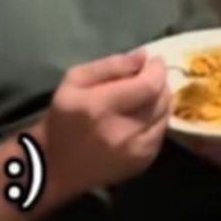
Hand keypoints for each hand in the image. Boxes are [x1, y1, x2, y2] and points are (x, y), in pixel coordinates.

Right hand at [43, 50, 170, 193]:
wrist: (55, 164)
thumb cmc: (62, 117)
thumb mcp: (73, 81)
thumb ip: (110, 65)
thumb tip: (143, 56)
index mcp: (100, 107)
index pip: (148, 85)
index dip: (157, 70)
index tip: (154, 60)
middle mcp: (122, 131)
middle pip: (161, 100)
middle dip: (160, 83)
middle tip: (149, 76)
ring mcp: (135, 151)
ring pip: (165, 116)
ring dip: (160, 101)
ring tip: (146, 95)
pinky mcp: (142, 163)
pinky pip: (161, 133)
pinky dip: (156, 120)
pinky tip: (141, 117)